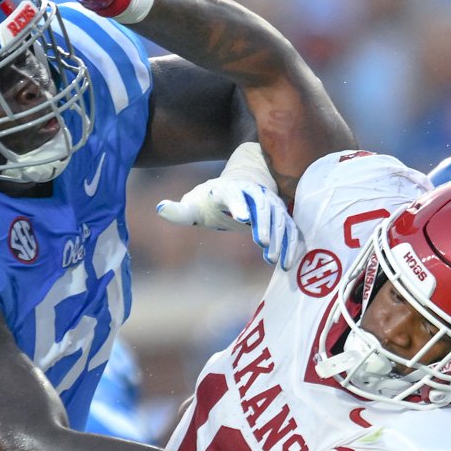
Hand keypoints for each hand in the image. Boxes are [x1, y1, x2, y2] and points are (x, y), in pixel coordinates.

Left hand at [158, 178, 300, 269]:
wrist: (239, 185)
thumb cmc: (211, 200)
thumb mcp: (193, 203)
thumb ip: (179, 210)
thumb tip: (160, 208)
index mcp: (229, 189)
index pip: (234, 195)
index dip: (239, 205)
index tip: (243, 218)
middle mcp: (254, 193)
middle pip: (262, 206)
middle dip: (263, 224)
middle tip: (262, 243)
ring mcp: (270, 203)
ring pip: (279, 218)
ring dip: (279, 237)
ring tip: (273, 259)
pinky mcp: (280, 215)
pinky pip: (289, 229)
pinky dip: (290, 245)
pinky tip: (287, 265)